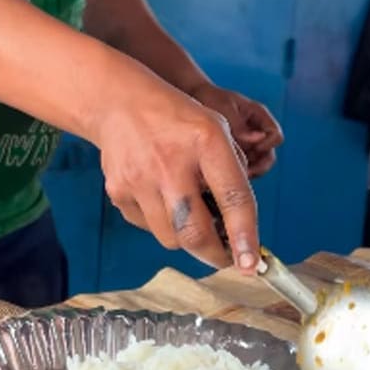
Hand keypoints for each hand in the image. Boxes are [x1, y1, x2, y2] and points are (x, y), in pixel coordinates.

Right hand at [95, 85, 260, 272]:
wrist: (119, 104)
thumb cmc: (176, 118)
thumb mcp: (217, 127)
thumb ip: (232, 170)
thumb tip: (237, 224)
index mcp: (206, 142)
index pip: (233, 198)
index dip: (245, 237)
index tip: (251, 266)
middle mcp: (171, 164)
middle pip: (195, 233)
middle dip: (216, 256)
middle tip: (227, 258)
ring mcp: (140, 180)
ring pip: (171, 238)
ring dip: (187, 238)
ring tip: (192, 218)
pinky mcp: (118, 192)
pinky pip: (148, 227)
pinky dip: (162, 223)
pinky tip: (162, 200)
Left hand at [191, 84, 282, 177]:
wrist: (193, 97)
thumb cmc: (210, 97)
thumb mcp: (225, 108)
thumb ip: (239, 126)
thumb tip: (254, 141)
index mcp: (259, 116)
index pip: (275, 136)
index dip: (268, 144)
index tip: (255, 149)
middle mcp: (255, 132)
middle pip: (268, 156)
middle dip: (259, 166)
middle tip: (244, 172)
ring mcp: (245, 144)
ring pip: (255, 165)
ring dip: (246, 171)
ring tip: (230, 173)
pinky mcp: (233, 152)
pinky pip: (240, 167)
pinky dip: (234, 171)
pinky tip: (221, 171)